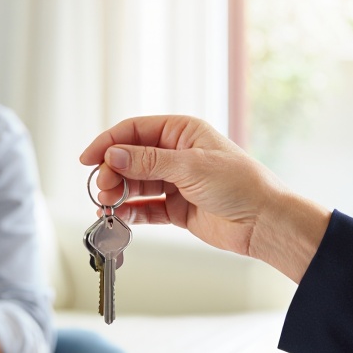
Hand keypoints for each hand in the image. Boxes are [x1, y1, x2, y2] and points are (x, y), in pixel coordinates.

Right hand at [79, 115, 329, 279]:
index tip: (88, 158)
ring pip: (135, 184)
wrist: (264, 222)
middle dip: (111, 172)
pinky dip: (130, 212)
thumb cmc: (241, 184)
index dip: (108, 143)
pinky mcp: (176, 209)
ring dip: (117, 193)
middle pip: (130, 158)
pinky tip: (118, 217)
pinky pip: (145, 207)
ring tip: (106, 205)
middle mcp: (176, 154)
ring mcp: (175, 182)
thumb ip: (147, 162)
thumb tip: (113, 155)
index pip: (134, 130)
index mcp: (182, 131)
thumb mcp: (190, 166)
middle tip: (102, 187)